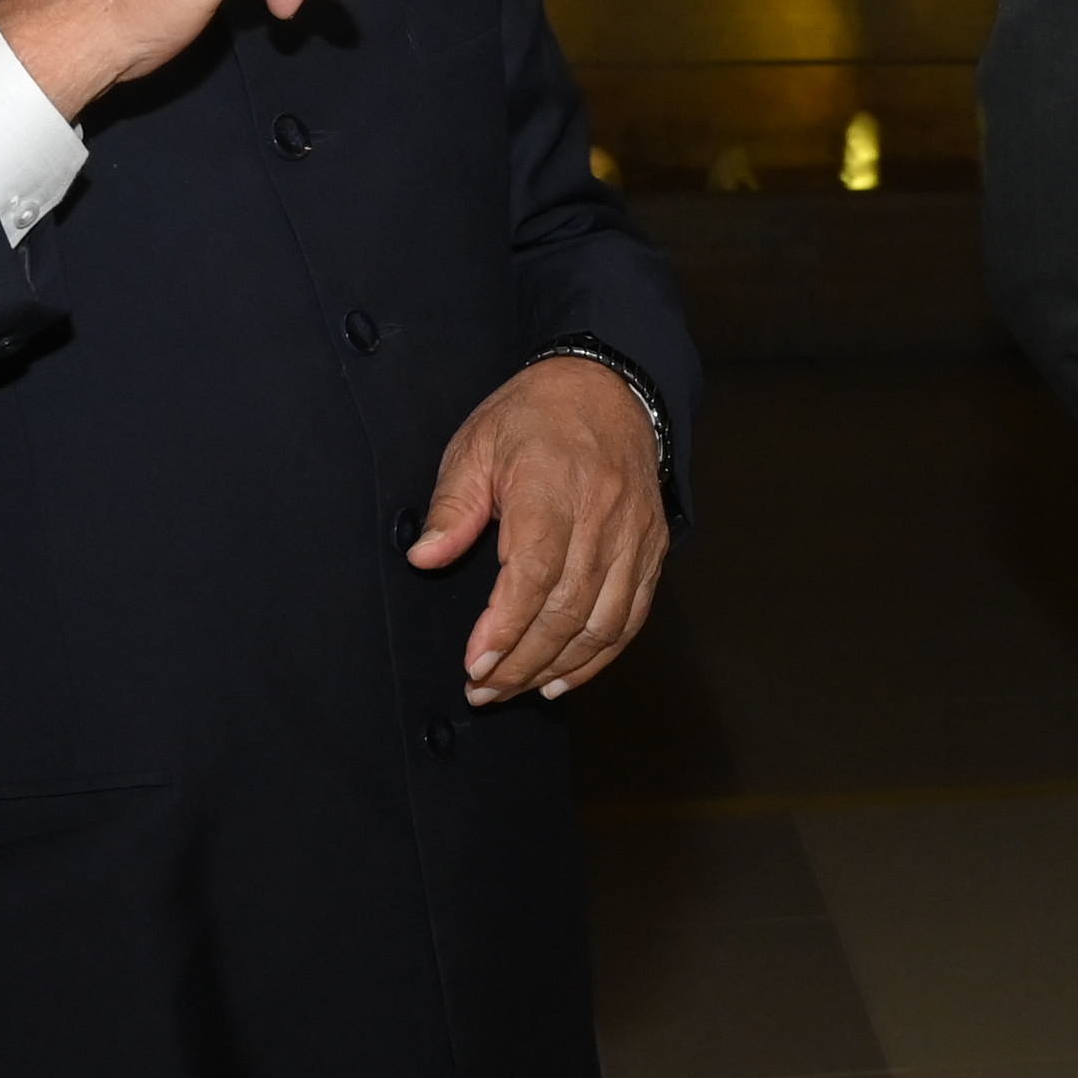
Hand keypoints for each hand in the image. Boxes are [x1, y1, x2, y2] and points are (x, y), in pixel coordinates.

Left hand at [418, 358, 668, 704]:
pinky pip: (632, 617)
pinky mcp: (652, 549)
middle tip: (482, 689)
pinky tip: (564, 678)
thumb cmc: (535, 416)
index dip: (505, 628)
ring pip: (603, 624)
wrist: (610, 388)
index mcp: (554, 489)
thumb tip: (425, 558)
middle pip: (567, 611)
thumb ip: (452, 506)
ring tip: (516, 689)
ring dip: (557, 667)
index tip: (474, 662)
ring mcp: (634, 537)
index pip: (534, 575)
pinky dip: (599, 657)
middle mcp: (602, 518)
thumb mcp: (477, 445)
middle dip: (521, 662)